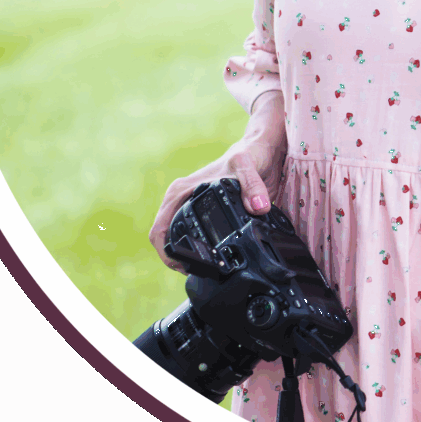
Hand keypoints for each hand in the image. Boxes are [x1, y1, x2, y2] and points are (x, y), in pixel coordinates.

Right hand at [149, 90, 287, 271]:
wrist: (260, 150)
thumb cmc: (248, 153)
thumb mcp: (247, 165)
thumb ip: (252, 185)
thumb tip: (258, 208)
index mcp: (181, 192)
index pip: (160, 229)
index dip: (165, 252)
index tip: (182, 266)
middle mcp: (182, 200)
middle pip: (164, 238)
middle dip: (173, 258)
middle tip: (194, 272)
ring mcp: (192, 207)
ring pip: (177, 238)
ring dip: (184, 256)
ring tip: (202, 270)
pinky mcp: (206, 212)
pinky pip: (194, 234)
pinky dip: (198, 248)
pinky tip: (211, 259)